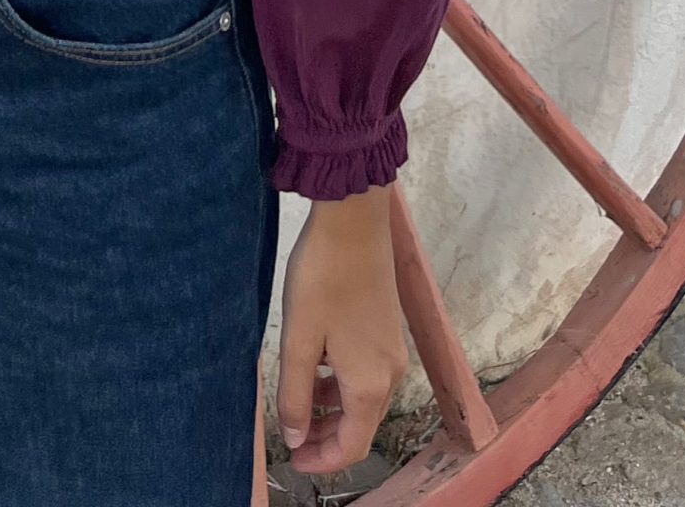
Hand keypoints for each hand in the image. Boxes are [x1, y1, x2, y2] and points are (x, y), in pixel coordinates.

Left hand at [274, 186, 406, 477]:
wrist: (354, 221)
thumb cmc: (322, 279)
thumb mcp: (298, 340)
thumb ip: (296, 395)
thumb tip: (296, 439)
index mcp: (370, 385)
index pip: (352, 446)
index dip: (322, 461)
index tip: (292, 462)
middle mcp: (390, 374)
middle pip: (362, 427)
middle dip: (327, 439)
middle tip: (292, 438)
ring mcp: (393, 351)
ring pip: (365, 400)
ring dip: (334, 411)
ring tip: (299, 403)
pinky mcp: (387, 329)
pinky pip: (367, 375)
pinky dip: (343, 384)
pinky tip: (318, 366)